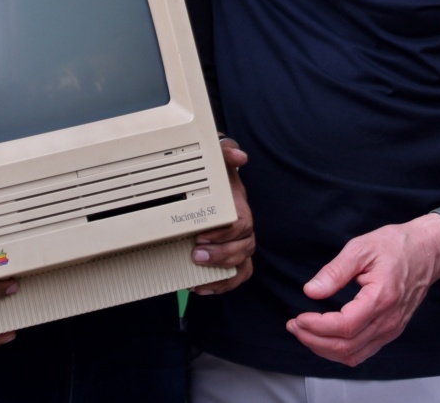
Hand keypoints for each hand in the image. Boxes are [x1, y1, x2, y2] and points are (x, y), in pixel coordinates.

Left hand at [191, 138, 254, 293]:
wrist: (212, 186)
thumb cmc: (215, 177)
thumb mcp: (217, 161)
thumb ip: (225, 153)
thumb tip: (240, 157)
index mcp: (239, 206)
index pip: (240, 223)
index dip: (224, 233)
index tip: (201, 235)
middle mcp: (244, 227)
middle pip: (243, 247)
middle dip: (219, 254)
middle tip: (195, 253)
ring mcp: (241, 243)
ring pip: (243, 263)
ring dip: (221, 272)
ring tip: (196, 273)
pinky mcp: (236, 258)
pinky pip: (240, 275)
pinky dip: (223, 284)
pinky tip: (201, 286)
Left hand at [288, 214, 439, 366]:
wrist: (428, 250)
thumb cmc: (397, 245)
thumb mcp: (362, 248)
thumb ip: (335, 271)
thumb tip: (311, 291)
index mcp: (382, 298)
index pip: (344, 326)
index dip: (317, 327)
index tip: (299, 317)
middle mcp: (389, 320)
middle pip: (346, 346)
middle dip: (314, 340)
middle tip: (294, 326)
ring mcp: (392, 328)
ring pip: (354, 354)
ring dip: (325, 349)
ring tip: (305, 333)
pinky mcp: (392, 330)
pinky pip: (364, 351)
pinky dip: (341, 350)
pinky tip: (326, 338)